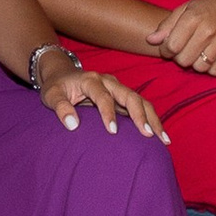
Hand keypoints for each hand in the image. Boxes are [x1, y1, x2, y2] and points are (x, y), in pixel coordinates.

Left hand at [36, 60, 166, 138]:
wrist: (63, 75)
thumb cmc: (57, 88)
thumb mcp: (51, 95)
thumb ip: (60, 107)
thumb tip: (72, 125)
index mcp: (91, 80)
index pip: (102, 95)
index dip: (108, 112)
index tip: (113, 132)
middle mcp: (109, 82)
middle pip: (129, 96)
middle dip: (140, 115)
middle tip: (148, 135)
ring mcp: (118, 89)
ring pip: (140, 101)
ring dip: (153, 118)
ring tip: (163, 139)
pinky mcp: (123, 97)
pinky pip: (142, 107)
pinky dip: (152, 119)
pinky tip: (160, 136)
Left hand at [152, 0, 215, 75]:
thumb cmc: (209, 2)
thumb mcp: (185, 8)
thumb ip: (167, 25)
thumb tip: (151, 41)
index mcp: (192, 18)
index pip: (171, 46)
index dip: (166, 50)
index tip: (169, 48)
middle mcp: (208, 30)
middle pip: (184, 60)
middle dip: (180, 58)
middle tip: (183, 50)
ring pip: (200, 68)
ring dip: (195, 64)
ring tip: (196, 54)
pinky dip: (210, 68)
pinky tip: (209, 58)